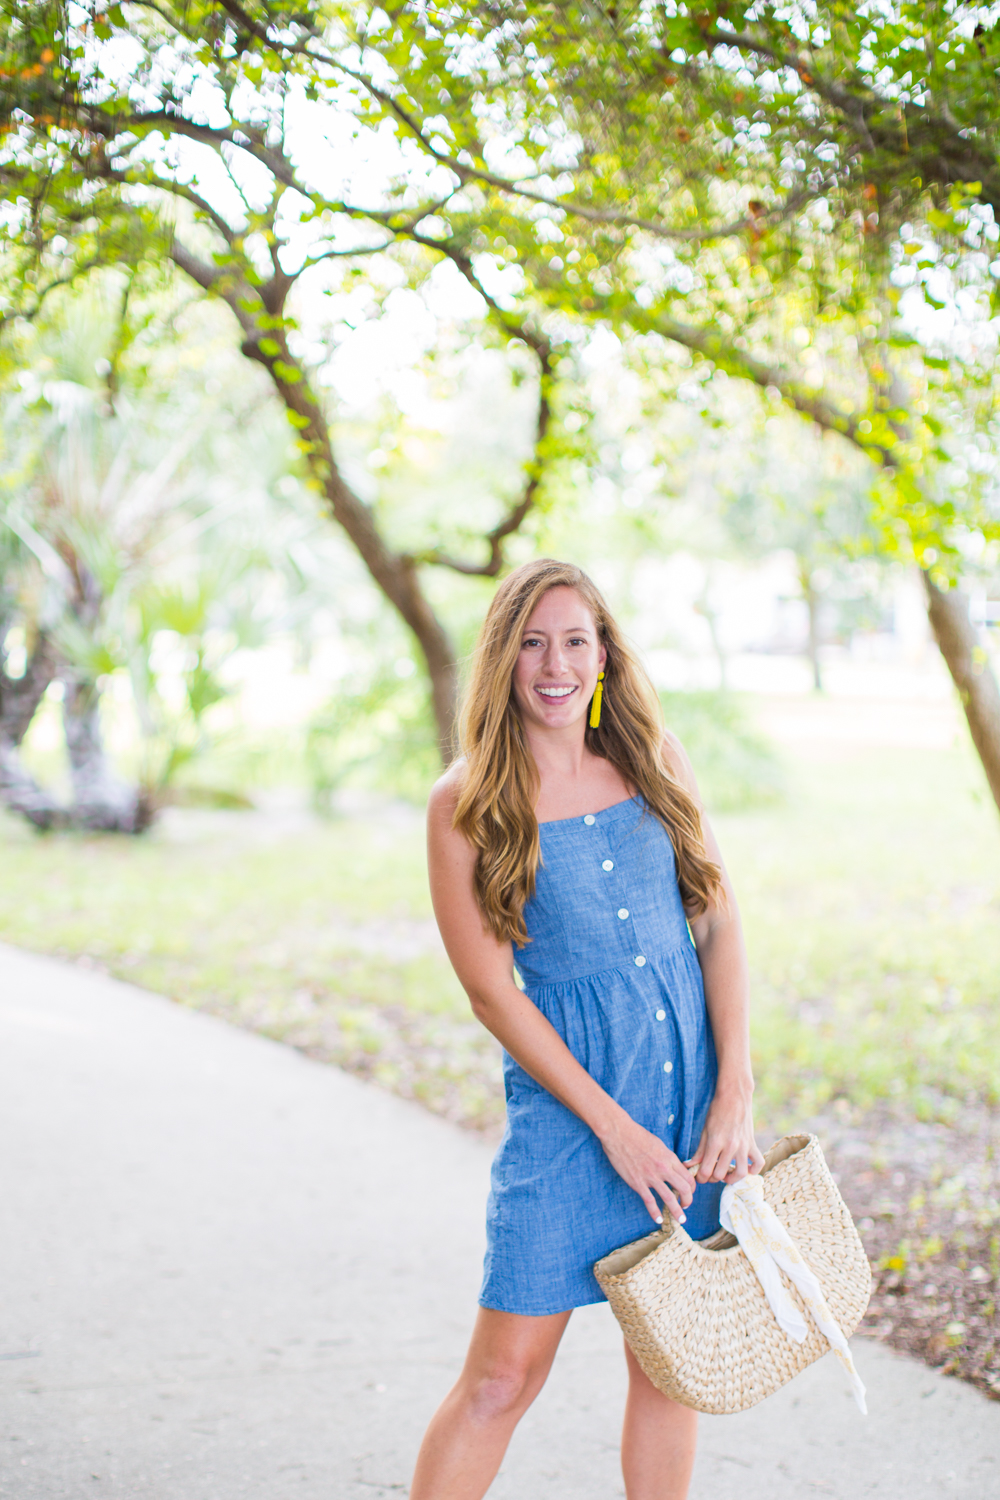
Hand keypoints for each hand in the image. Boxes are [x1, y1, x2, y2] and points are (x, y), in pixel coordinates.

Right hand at [599, 1111, 695, 1225]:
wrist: (619, 1133)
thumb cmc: (637, 1135)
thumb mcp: (659, 1144)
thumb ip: (667, 1157)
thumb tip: (673, 1167)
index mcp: (670, 1158)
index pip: (688, 1177)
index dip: (691, 1188)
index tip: (689, 1192)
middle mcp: (663, 1168)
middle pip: (684, 1189)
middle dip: (688, 1200)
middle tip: (686, 1206)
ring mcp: (651, 1177)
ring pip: (669, 1198)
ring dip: (677, 1211)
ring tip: (681, 1219)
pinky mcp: (638, 1183)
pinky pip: (649, 1201)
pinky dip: (655, 1213)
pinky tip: (658, 1219)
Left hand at [687, 1082, 763, 1185]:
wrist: (734, 1096)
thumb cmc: (717, 1111)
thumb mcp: (705, 1130)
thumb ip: (699, 1151)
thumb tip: (689, 1166)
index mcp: (715, 1142)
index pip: (706, 1171)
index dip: (701, 1177)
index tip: (699, 1176)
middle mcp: (730, 1146)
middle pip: (720, 1175)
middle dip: (713, 1178)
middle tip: (710, 1172)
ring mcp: (743, 1146)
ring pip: (741, 1173)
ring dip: (732, 1178)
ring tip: (726, 1174)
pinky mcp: (752, 1144)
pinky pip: (758, 1163)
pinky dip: (753, 1170)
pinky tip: (746, 1168)